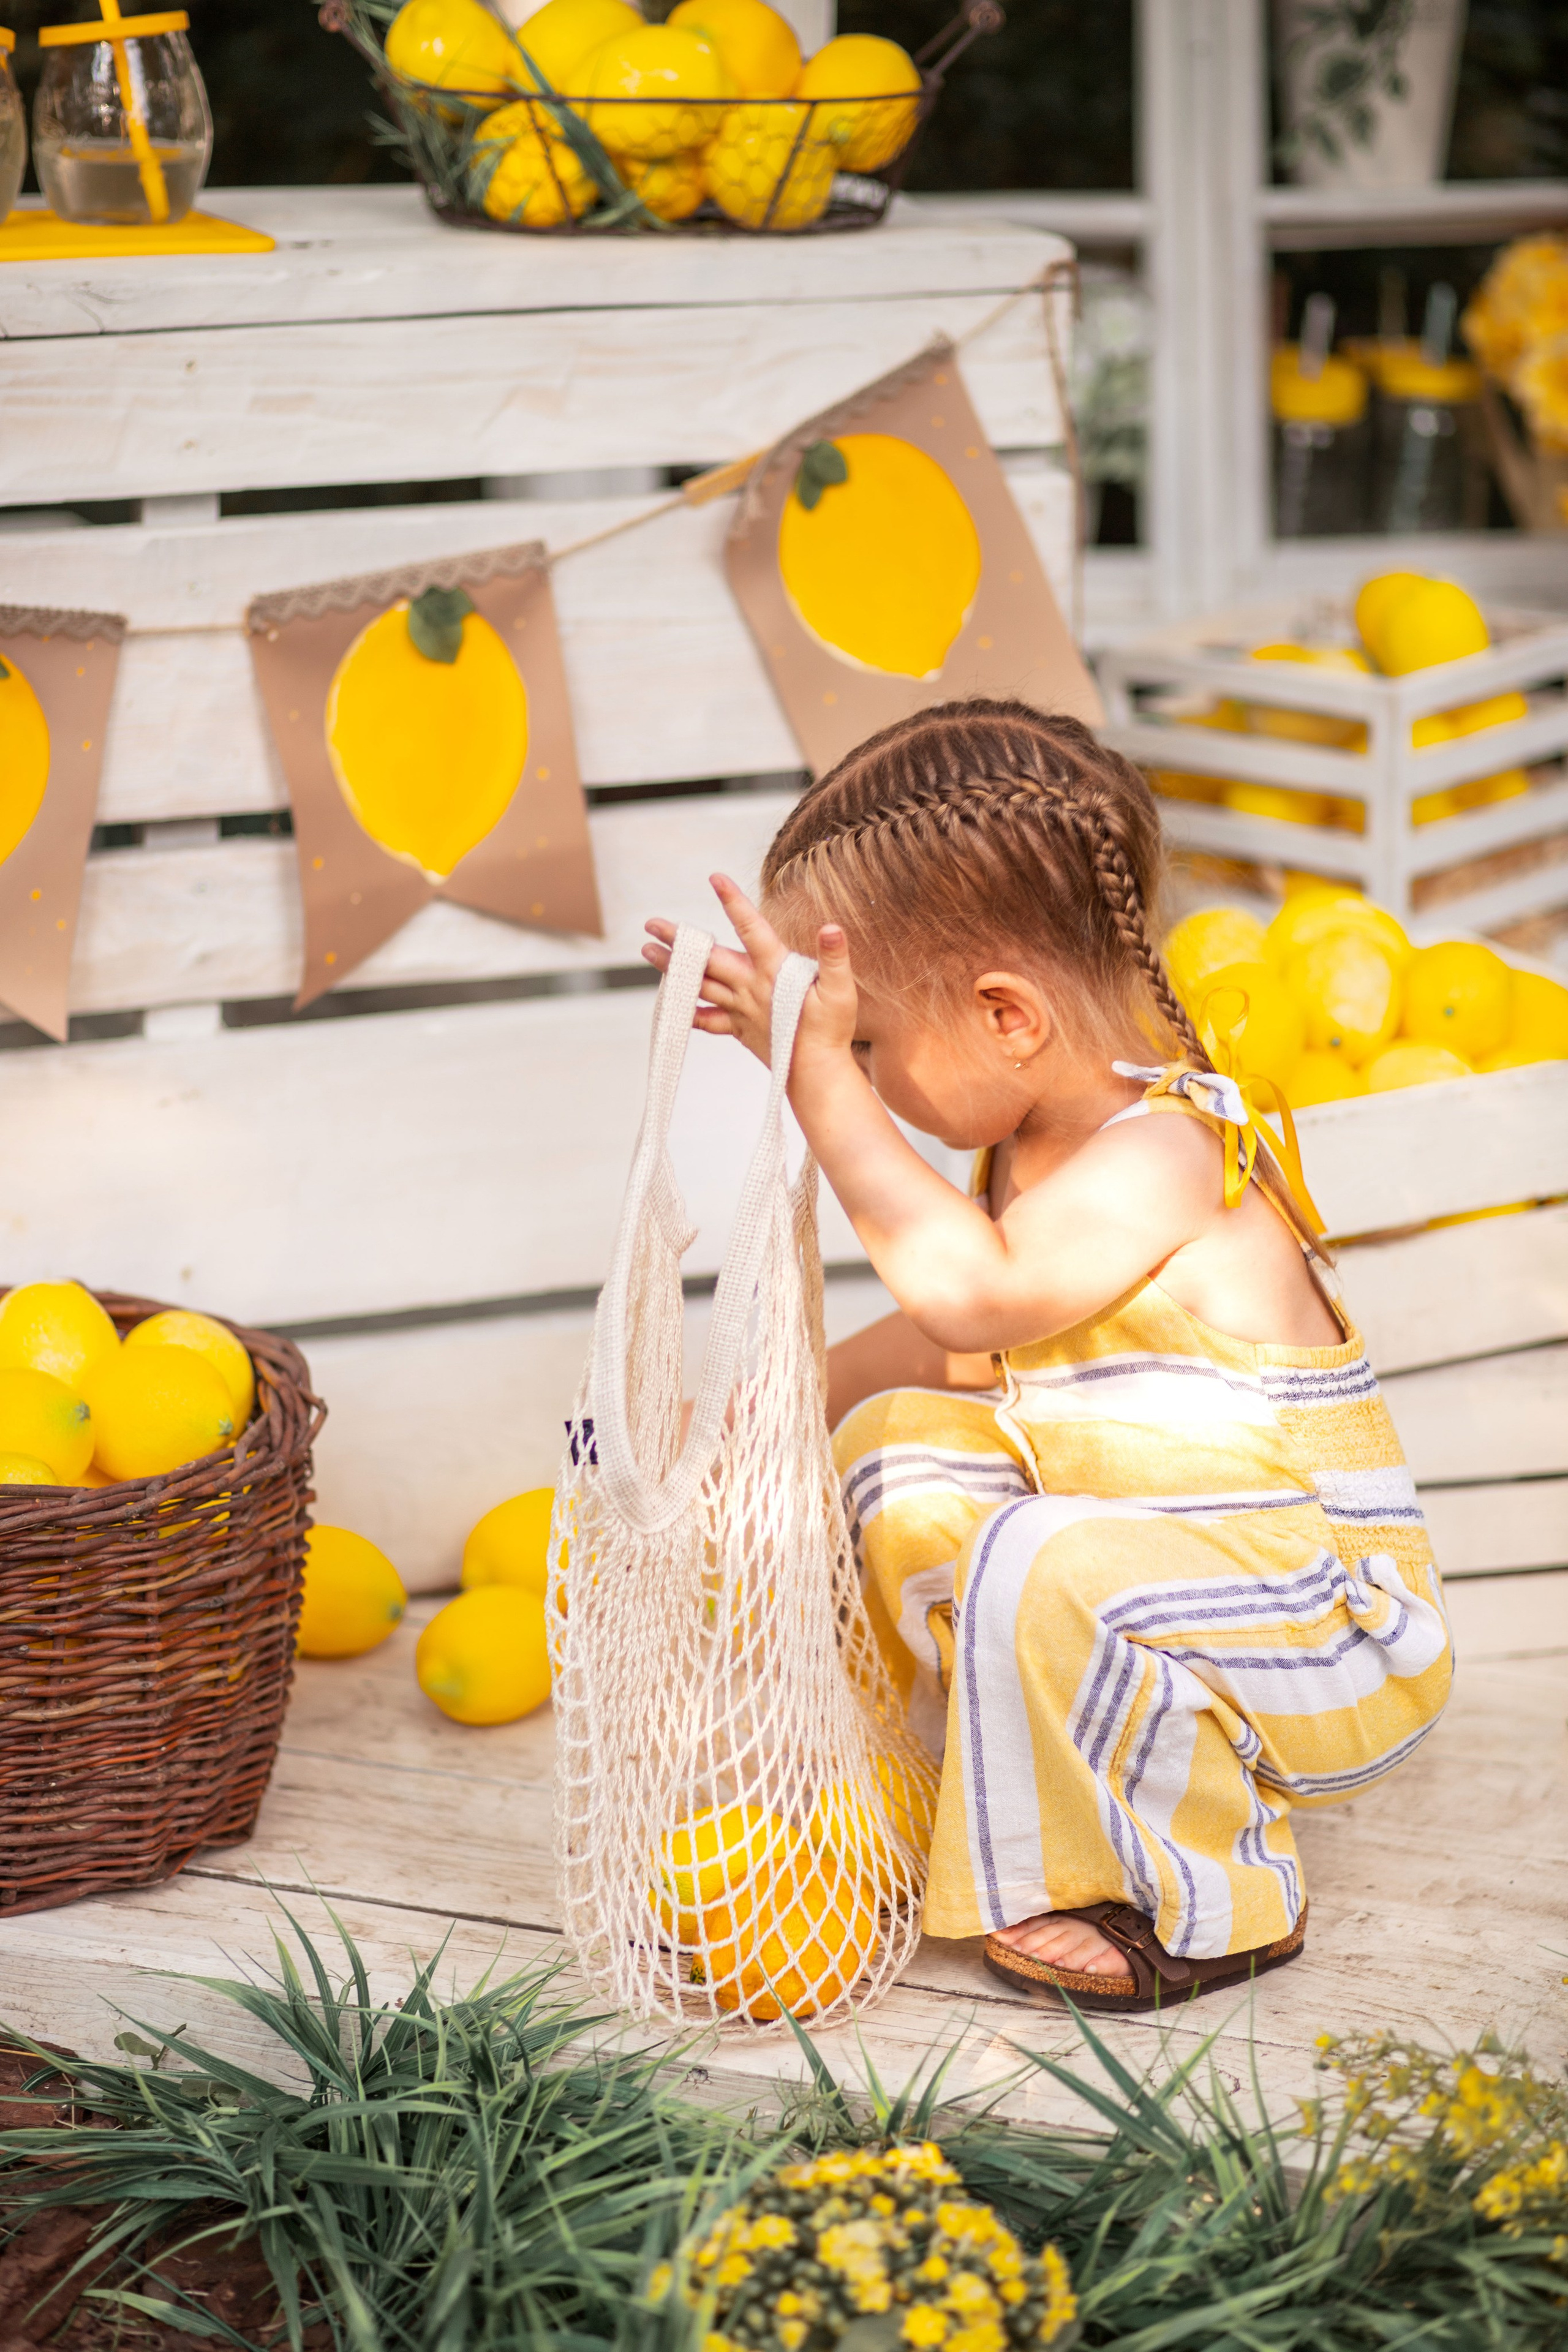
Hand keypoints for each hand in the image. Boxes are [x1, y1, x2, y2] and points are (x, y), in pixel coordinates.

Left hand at [642, 875, 858, 1069]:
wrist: (816, 1074)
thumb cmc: (831, 1032)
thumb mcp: (841, 991)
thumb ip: (834, 958)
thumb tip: (831, 928)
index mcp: (774, 971)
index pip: (751, 928)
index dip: (734, 902)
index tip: (715, 878)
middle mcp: (750, 988)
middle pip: (708, 958)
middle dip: (679, 940)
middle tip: (651, 924)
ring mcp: (741, 1009)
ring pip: (699, 984)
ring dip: (672, 969)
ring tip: (649, 952)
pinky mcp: (738, 1029)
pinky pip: (706, 1019)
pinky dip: (687, 1010)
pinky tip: (671, 1005)